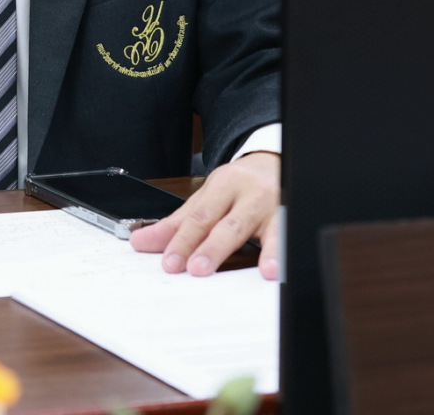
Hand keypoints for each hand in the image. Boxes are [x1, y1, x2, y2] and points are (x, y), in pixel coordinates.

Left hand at [128, 152, 279, 278]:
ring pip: (268, 229)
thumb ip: (176, 224)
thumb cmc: (237, 186)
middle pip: (229, 224)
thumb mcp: (206, 198)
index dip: (183, 241)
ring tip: (262, 272)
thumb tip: (141, 242)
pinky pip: (289, 235)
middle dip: (212, 248)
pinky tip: (280, 268)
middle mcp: (249, 194)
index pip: (200, 216)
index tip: (170, 262)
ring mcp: (274, 205)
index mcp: (222, 186)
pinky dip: (285, 253)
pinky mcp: (293, 215)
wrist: (273, 161)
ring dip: (265, 253)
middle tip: (195, 269)